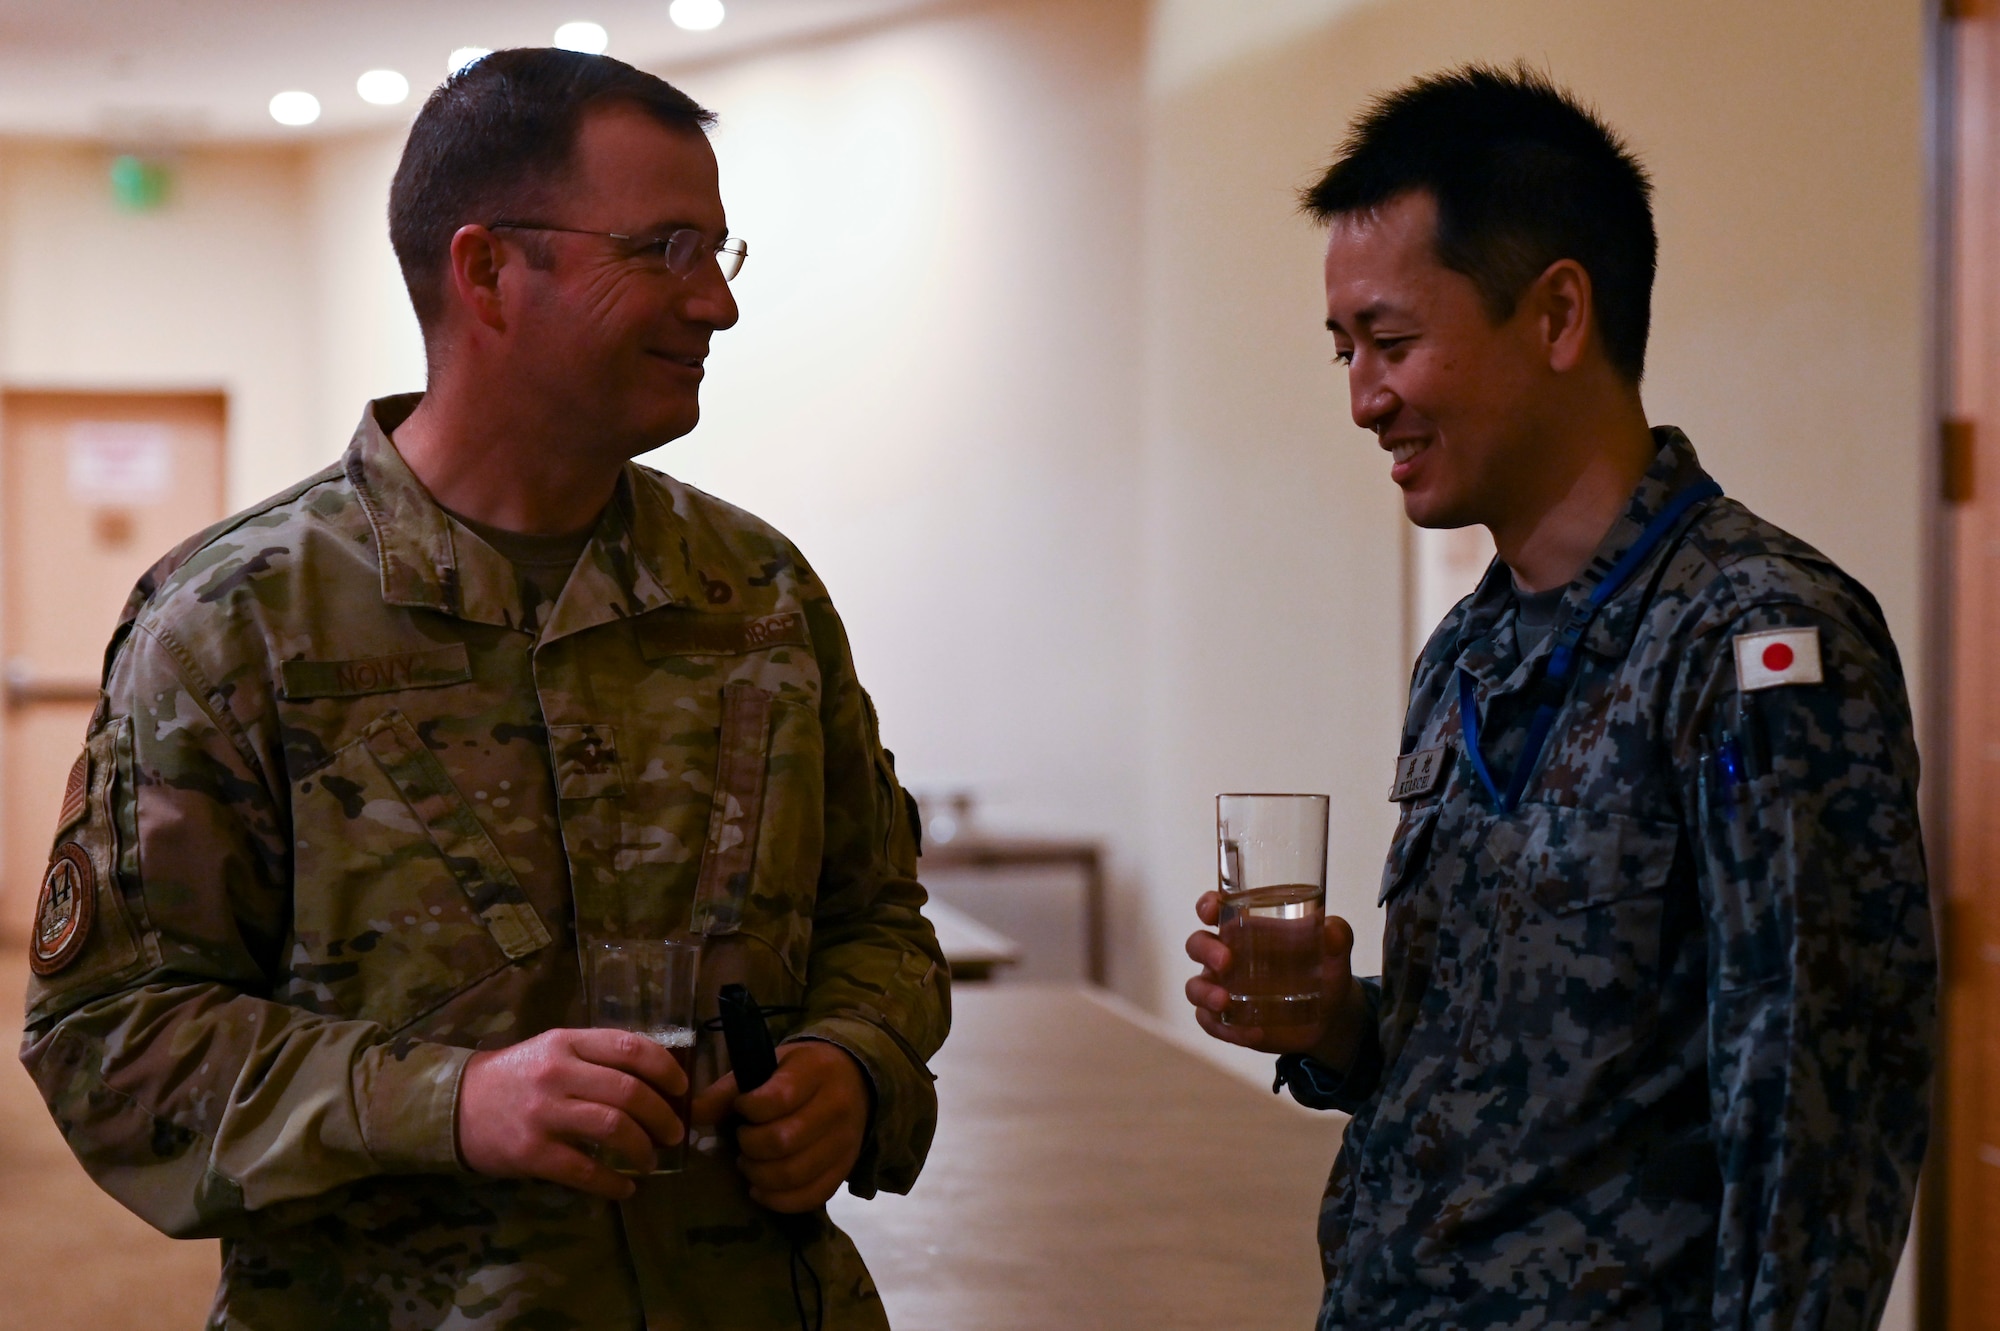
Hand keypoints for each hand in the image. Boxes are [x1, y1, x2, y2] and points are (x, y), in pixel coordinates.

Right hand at [456, 1027, 687, 1200]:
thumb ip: (596, 1058)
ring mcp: (544, 1113)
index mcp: (567, 1041)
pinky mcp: (531, 1152)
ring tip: (651, 1159)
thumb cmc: (515, 1077)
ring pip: (613, 1127)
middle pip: (629, 1091)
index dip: (665, 1068)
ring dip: (643, 1148)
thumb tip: (655, 1081)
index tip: (681, 1088)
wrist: (453, 1106)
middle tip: (674, 1133)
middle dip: (662, 1115)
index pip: (630, 1047)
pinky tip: (624, 1189)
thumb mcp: (553, 1051)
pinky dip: (612, 1182)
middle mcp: (558, 1072)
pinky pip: (584, 1170)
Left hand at [691, 1040, 869, 1212]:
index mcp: (815, 1072)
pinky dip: (779, 1200)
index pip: (777, 1099)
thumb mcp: (768, 1064)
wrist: (855, 1080)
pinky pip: (812, 1197)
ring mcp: (845, 1142)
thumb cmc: (802, 1072)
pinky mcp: (845, 1169)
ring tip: (749, 1164)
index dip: (749, 1109)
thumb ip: (729, 1089)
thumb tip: (693, 1115)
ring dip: (760, 1176)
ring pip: (796, 1174)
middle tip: (742, 1141)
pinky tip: (761, 1189)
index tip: (741, 1107)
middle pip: (784, 1141)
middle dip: (750, 1147)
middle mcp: (836, 1107)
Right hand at [1185, 890, 1368, 1067]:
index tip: (1210, 911)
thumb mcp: (1335, 950)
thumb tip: (1331, 931)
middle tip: (1226, 962)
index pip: (1214, 909)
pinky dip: (1227, 1029)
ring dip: (1205, 993)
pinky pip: (1211, 1023)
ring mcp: (1223, 988)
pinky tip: (1252, 1033)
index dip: (1207, 906)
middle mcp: (1227, 955)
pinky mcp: (1227, 1020)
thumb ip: (1336, 935)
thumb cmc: (1323, 970)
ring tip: (1225, 1003)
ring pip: (1195, 987)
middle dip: (1206, 951)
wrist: (1330, 1016)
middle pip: (1197, 945)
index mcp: (1246, 928)